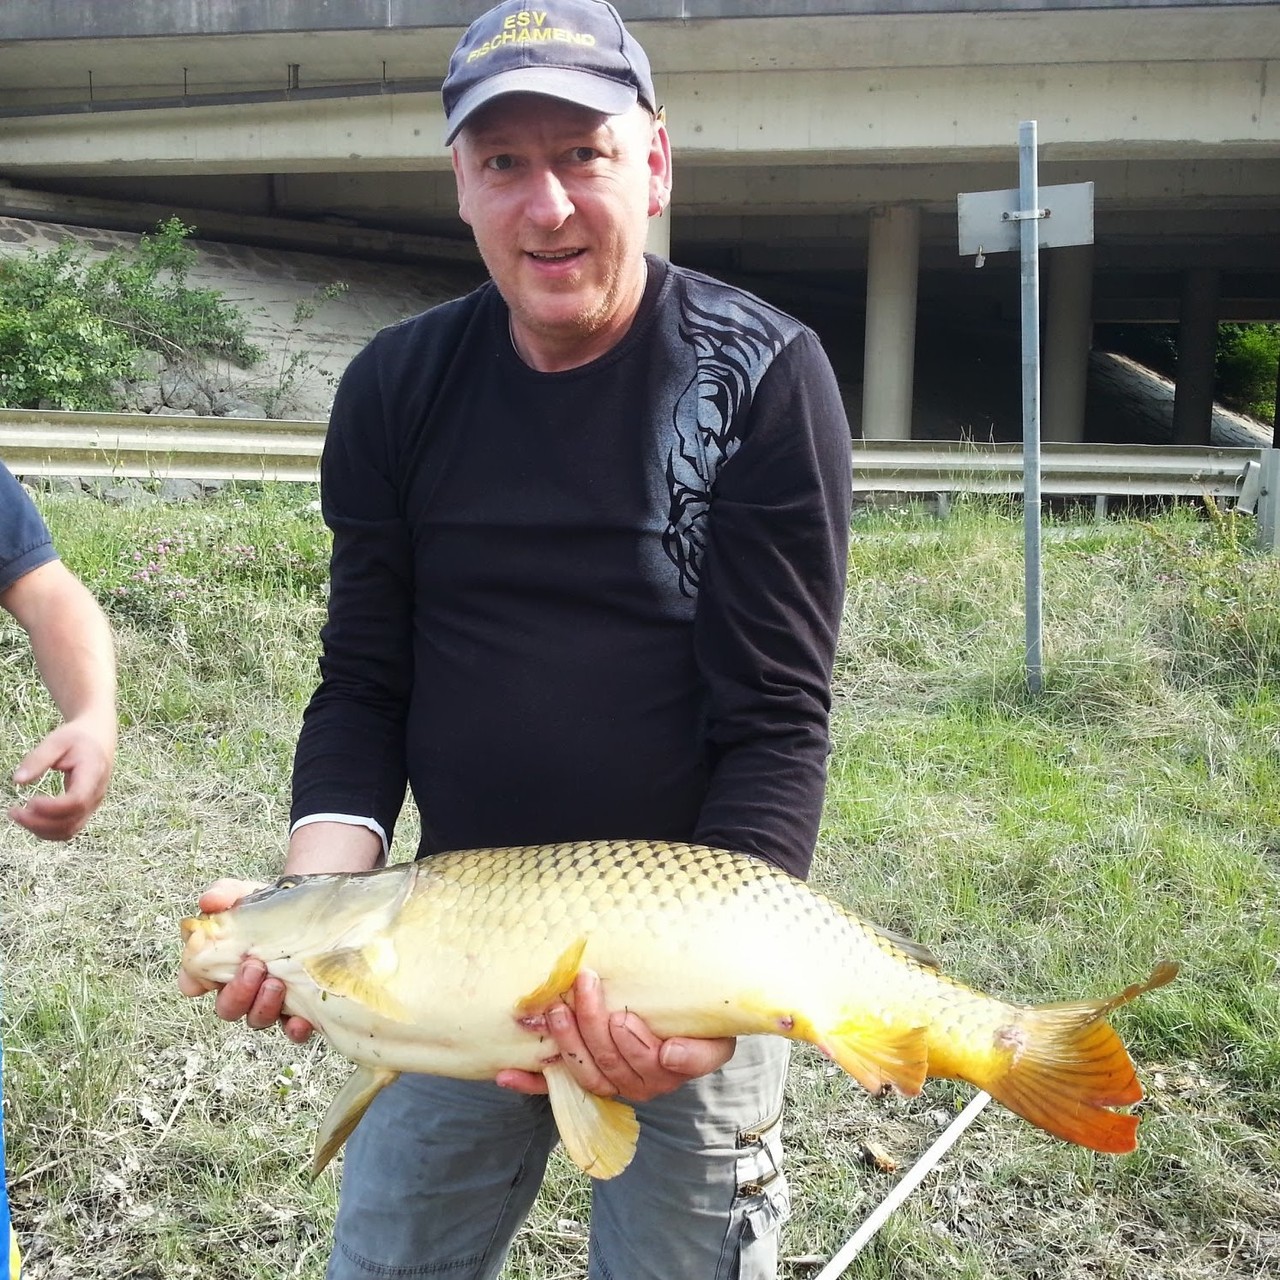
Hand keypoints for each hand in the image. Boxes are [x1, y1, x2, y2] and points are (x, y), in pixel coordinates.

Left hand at [8, 718, 113, 840]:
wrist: (99, 736)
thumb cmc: (78, 737)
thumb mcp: (57, 740)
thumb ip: (38, 759)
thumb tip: (17, 780)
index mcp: (93, 773)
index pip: (77, 800)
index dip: (52, 807)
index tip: (29, 801)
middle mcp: (96, 794)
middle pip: (71, 821)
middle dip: (39, 822)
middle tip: (14, 811)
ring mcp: (93, 804)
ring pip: (69, 830)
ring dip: (42, 829)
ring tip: (19, 815)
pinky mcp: (86, 809)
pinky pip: (69, 829)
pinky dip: (48, 830)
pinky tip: (32, 819)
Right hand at [177, 877, 314, 1044]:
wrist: (314, 907)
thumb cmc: (271, 905)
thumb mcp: (246, 894)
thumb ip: (224, 894)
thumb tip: (209, 901)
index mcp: (220, 964)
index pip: (192, 983)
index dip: (192, 983)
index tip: (201, 976)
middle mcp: (242, 988)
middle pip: (226, 1008)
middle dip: (237, 992)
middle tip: (253, 967)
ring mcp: (270, 1001)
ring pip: (256, 1019)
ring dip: (262, 1006)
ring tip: (276, 983)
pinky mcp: (299, 1008)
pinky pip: (292, 1029)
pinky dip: (294, 1029)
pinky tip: (301, 1019)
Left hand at [497, 969, 735, 1101]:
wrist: (684, 1027)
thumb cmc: (698, 1024)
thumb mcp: (715, 1034)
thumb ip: (700, 1051)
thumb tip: (671, 1055)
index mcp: (671, 1070)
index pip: (654, 1064)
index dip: (637, 1045)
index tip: (624, 1017)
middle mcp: (640, 1083)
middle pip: (613, 1064)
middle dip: (594, 1024)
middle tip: (584, 984)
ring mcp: (610, 1083)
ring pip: (585, 1073)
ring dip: (565, 1042)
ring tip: (554, 1010)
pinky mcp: (582, 1082)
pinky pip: (555, 1088)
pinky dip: (530, 1082)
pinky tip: (507, 1075)